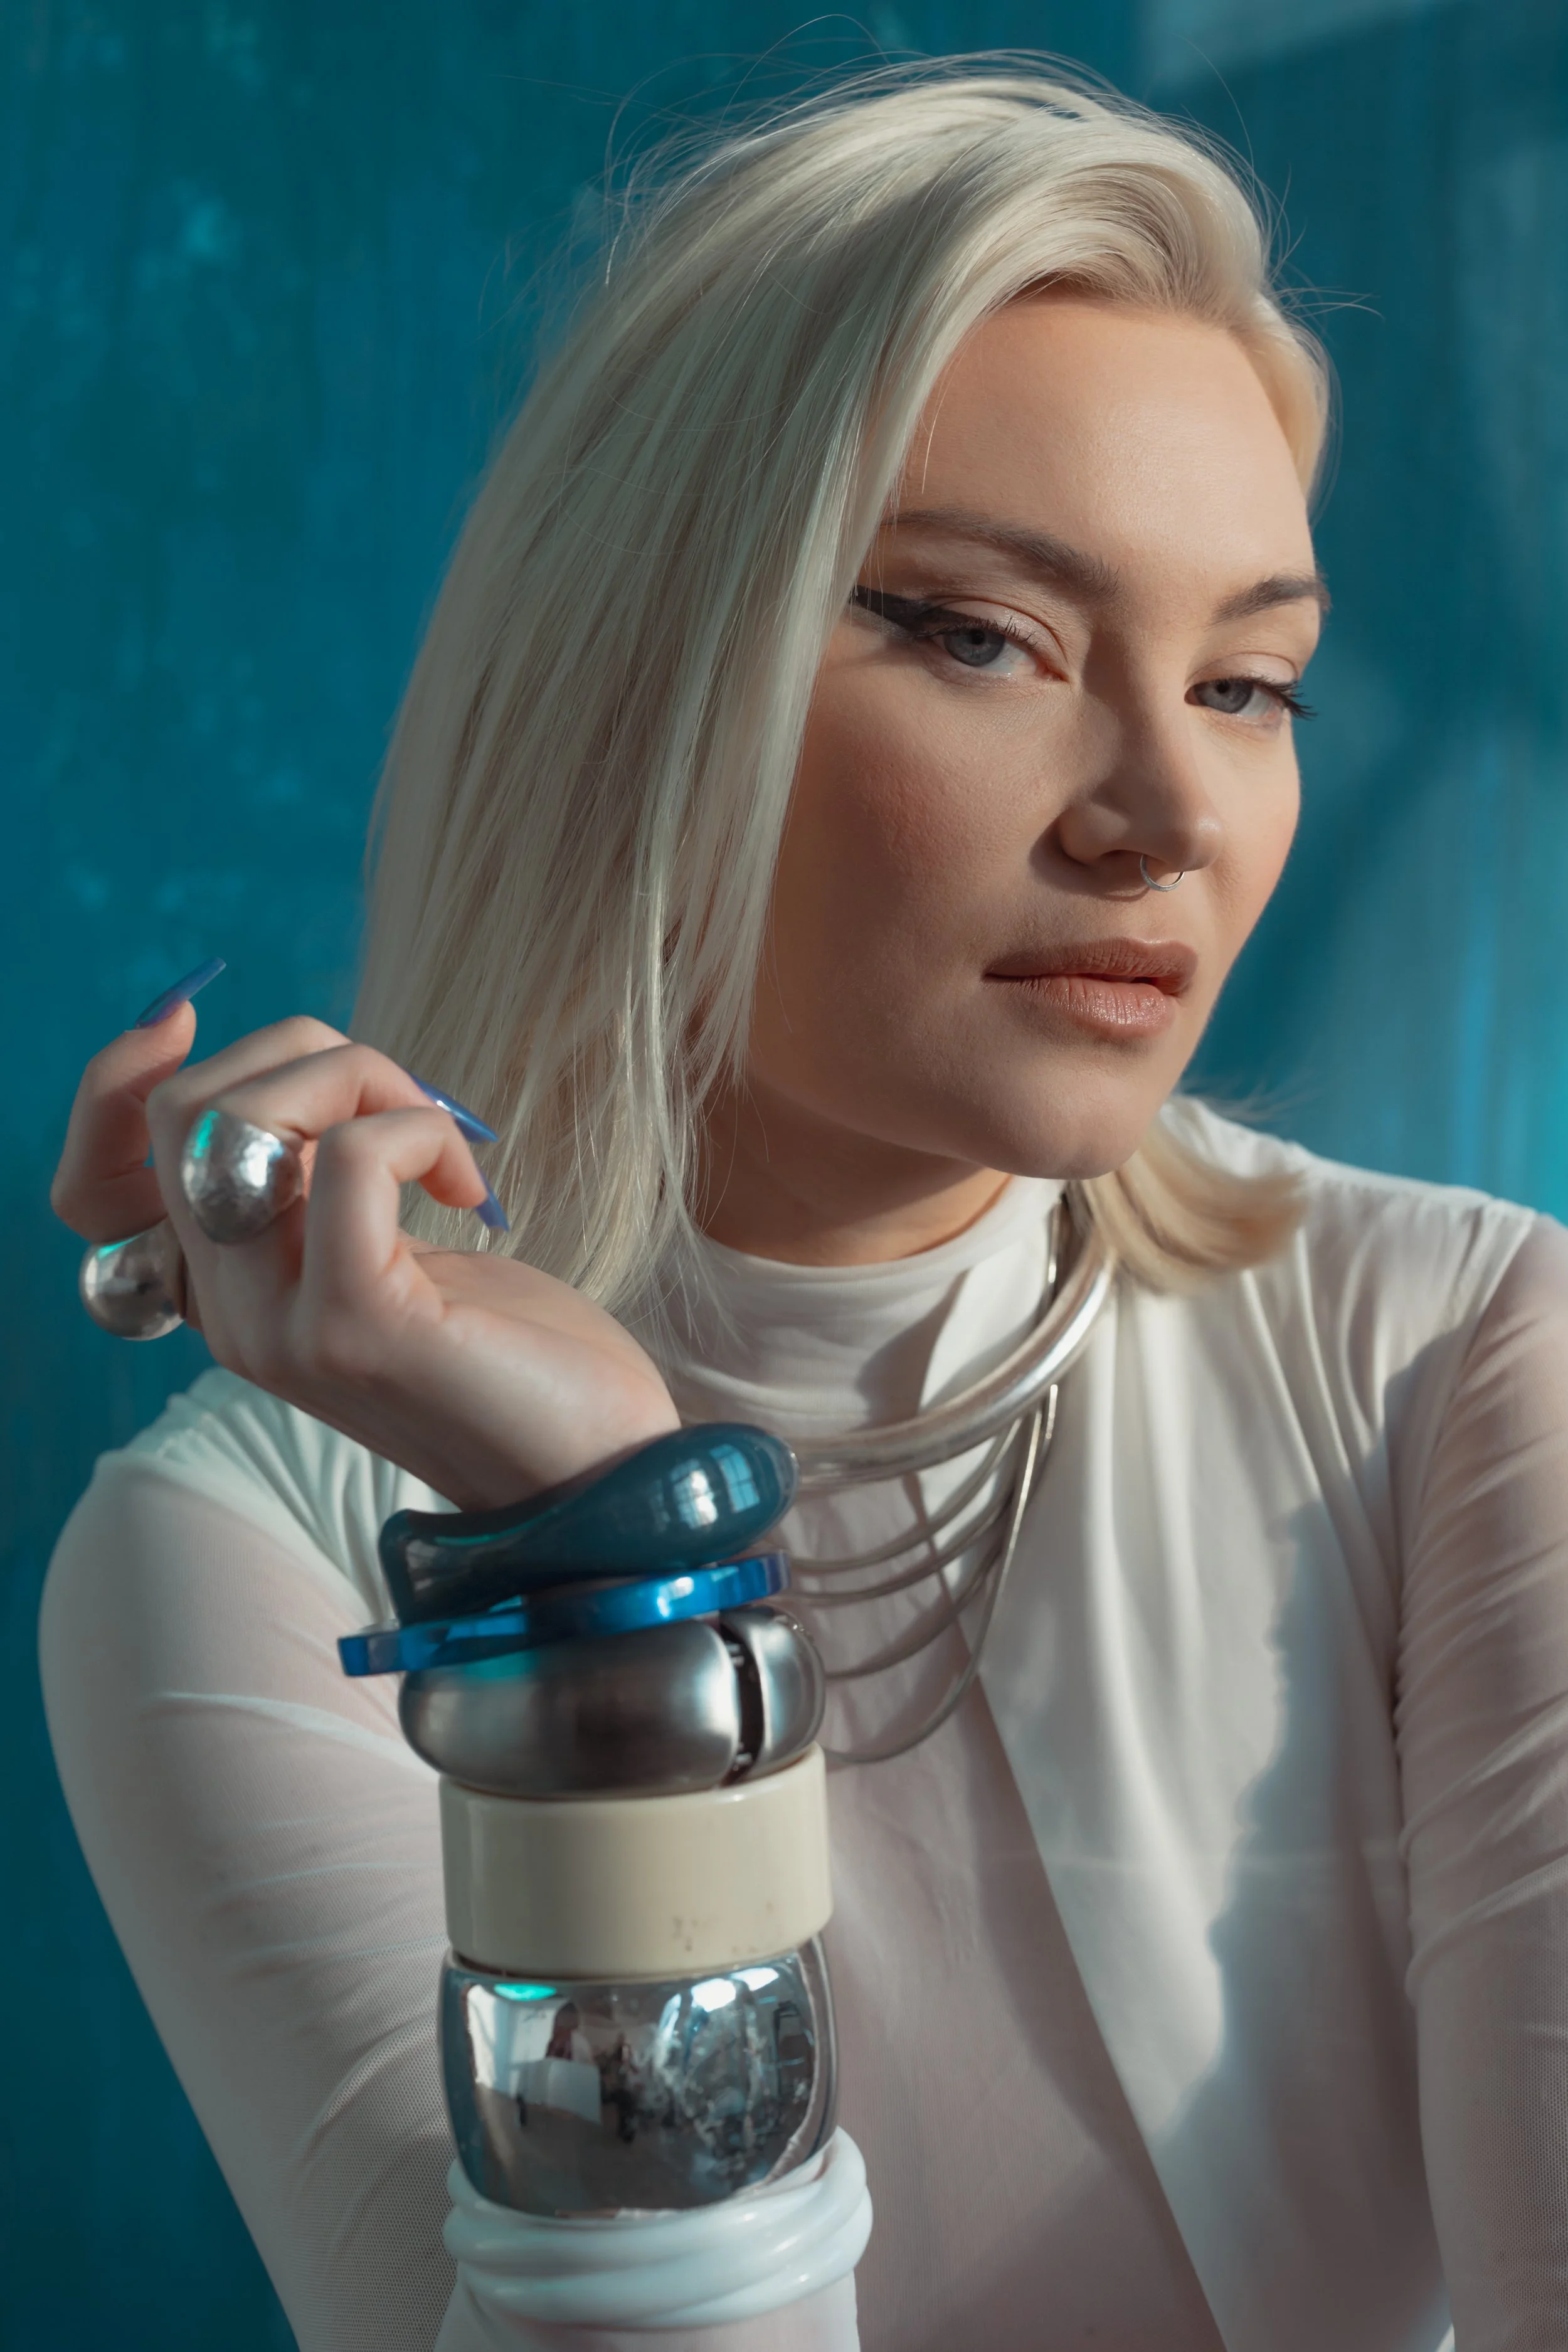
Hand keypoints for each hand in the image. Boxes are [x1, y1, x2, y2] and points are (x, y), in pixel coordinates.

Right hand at [52, 1008, 679, 1506]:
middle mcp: (227, 1314)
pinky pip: (355, 1157)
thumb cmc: (503, 1347)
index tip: (185, 1015)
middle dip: (303, 1053)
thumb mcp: (382, 1246)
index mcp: (221, 1293)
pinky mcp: (355, 1326)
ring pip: (254, 1116)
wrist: (587, 1466)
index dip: (115, 1080)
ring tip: (443, 1138)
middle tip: (406, 1100)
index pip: (92, 1182)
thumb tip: (294, 1067)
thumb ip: (315, 1181)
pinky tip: (469, 1187)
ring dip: (364, 1078)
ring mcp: (280, 1326)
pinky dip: (420, 1130)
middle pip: (188, 1111)